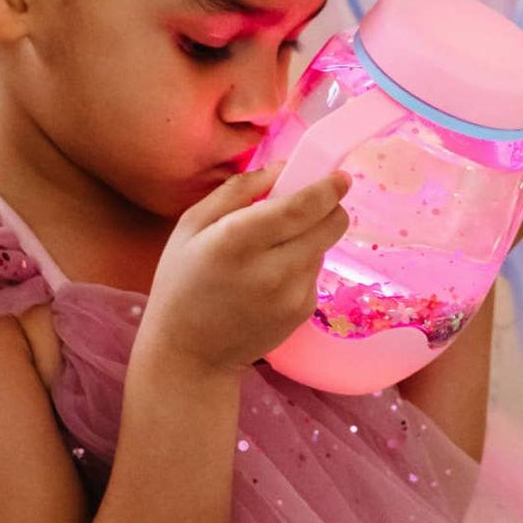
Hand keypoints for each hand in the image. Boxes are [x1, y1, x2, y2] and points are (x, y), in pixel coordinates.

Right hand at [139, 164, 351, 374]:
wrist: (190, 353)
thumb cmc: (183, 281)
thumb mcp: (192, 224)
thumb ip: (238, 189)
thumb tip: (282, 169)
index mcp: (237, 240)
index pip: (300, 207)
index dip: (326, 188)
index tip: (340, 176)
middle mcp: (271, 269)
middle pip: (328, 225)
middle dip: (330, 208)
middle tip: (315, 203)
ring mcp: (291, 295)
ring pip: (322, 246)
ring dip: (310, 237)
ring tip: (273, 249)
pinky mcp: (302, 312)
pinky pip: (315, 272)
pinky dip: (302, 264)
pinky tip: (271, 277)